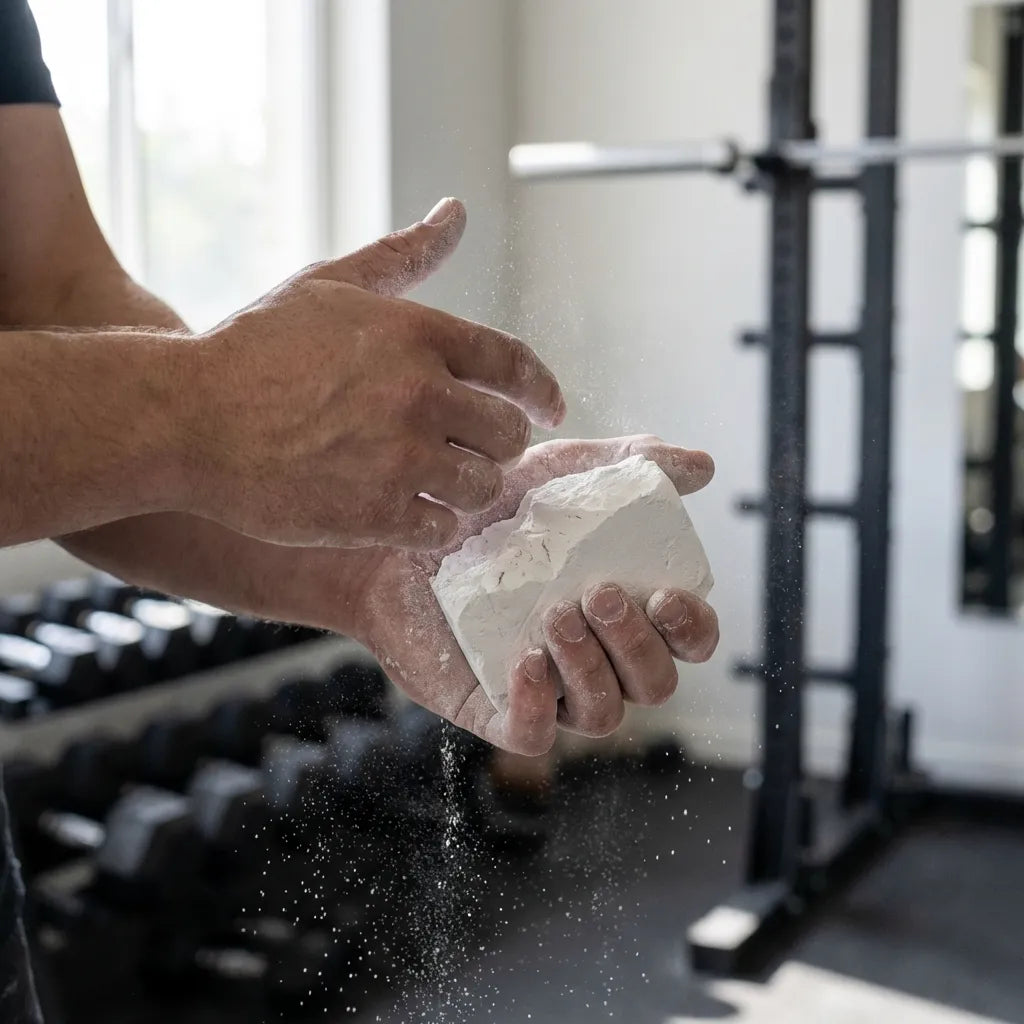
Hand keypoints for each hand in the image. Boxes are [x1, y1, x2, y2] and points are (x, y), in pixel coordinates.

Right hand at [182, 198, 564, 548]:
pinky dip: (434, 524)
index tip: (550, 409)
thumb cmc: (255, 348)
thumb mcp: (329, 285)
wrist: (189, 418)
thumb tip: (454, 213)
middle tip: (475, 448)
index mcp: (418, 333)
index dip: (542, 391)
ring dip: (468, 487)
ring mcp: (402, 458)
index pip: (515, 364)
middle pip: (508, 433)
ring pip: (483, 486)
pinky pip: (444, 529)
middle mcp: (421, 394)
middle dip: (498, 442)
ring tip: (439, 482)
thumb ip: (402, 255)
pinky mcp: (377, 513)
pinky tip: (410, 511)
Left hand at [349, 436, 718, 754]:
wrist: (400, 534)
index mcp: (624, 611)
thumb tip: (703, 466)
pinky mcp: (493, 710)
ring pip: (600, 715)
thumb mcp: (561, 474)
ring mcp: (548, 690)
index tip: (667, 594)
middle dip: (636, 645)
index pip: (688, 641)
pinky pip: (533, 737)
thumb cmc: (489, 509)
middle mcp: (595, 657)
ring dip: (591, 669)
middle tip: (596, 593)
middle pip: (653, 684)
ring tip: (555, 615)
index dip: (692, 629)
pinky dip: (537, 706)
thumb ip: (629, 464)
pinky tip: (526, 660)